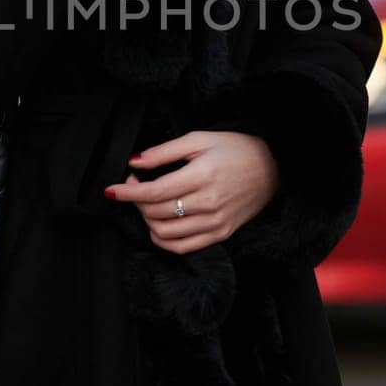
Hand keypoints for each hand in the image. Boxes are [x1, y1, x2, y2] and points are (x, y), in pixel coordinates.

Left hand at [104, 130, 279, 255]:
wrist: (273, 168)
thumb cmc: (236, 149)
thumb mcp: (199, 139)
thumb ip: (164, 151)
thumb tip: (136, 162)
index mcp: (203, 175)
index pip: (154, 191)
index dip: (127, 192)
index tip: (111, 190)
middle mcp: (209, 203)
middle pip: (156, 212)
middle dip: (135, 201)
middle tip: (134, 186)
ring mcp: (215, 222)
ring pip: (165, 233)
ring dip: (146, 220)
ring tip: (148, 203)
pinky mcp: (220, 234)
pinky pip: (182, 247)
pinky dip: (163, 239)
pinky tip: (158, 224)